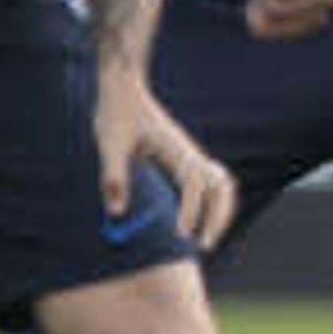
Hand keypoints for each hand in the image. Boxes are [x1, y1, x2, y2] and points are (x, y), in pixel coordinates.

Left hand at [93, 68, 238, 249]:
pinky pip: (211, 182)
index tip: (179, 234)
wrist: (124, 87)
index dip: (190, 210)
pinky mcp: (185, 156)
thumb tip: (117, 214)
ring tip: (206, 238)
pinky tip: (197, 221)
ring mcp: (190, 154)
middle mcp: (189, 152)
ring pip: (223, 185)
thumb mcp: (110, 144)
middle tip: (203, 246)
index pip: (194, 183)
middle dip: (218, 217)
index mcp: (175, 147)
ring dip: (220, 212)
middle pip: (221, 186)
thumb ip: (114, 177)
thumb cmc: (116, 113)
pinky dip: (212, 203)